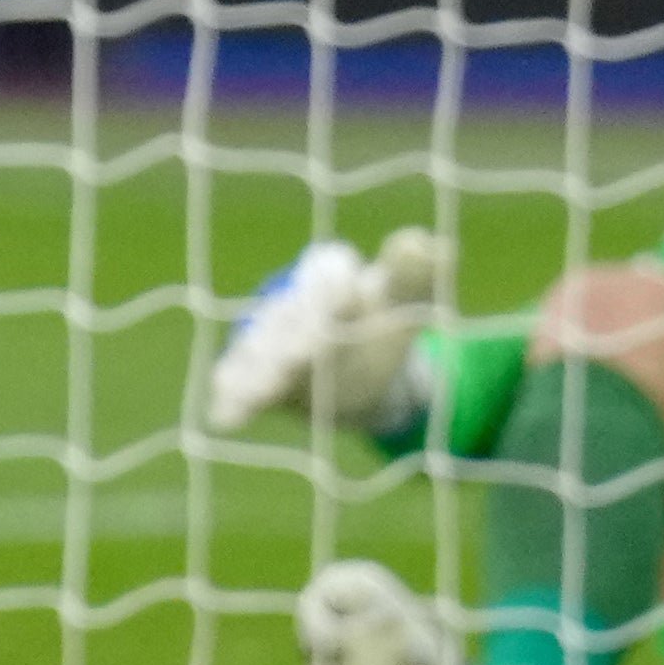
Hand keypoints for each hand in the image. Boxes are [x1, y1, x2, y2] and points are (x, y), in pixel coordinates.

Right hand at [201, 225, 446, 440]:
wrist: (354, 376)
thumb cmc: (378, 331)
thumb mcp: (405, 308)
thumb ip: (416, 279)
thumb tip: (437, 246)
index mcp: (331, 279)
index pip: (329, 271)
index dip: (338, 284)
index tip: (352, 298)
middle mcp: (293, 306)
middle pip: (290, 314)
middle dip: (296, 333)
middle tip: (301, 354)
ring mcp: (268, 339)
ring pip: (260, 348)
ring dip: (261, 368)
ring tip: (262, 388)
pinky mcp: (253, 375)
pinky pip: (237, 380)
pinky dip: (231, 397)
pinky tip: (226, 417)